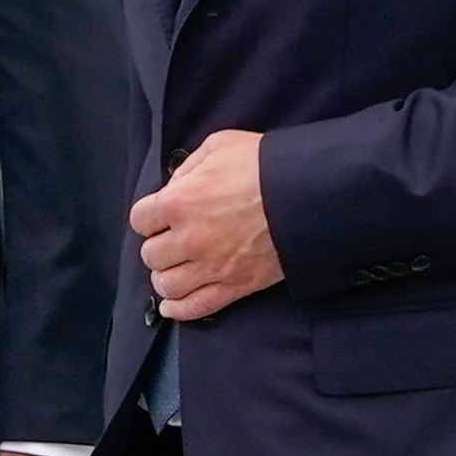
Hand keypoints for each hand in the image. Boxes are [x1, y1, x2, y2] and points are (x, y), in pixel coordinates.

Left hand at [133, 130, 279, 320]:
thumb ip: (189, 167)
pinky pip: (195, 307)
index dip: (150, 217)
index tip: (160, 216)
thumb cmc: (268, 165)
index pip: (140, 220)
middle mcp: (189, 238)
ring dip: (167, 276)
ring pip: (167, 284)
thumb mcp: (220, 146)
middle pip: (151, 255)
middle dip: (160, 246)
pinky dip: (179, 309)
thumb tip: (176, 185)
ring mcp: (213, 266)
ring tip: (177, 268)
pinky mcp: (237, 285)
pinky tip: (173, 305)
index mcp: (179, 202)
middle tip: (174, 240)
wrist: (314, 193)